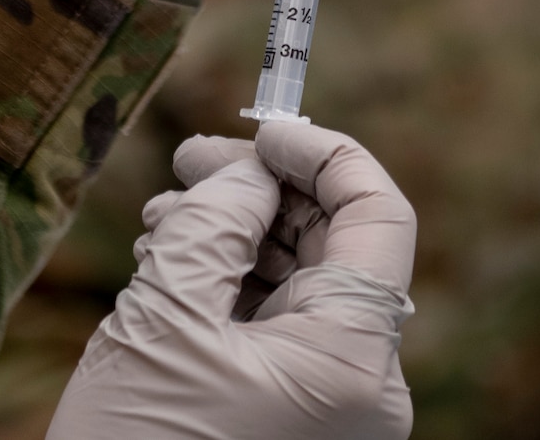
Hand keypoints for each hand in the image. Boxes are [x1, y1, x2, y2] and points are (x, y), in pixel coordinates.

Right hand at [47, 122, 417, 439]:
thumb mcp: (165, 317)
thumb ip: (213, 224)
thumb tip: (247, 172)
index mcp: (354, 359)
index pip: (378, 215)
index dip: (323, 154)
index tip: (259, 129)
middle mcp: (362, 385)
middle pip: (337, 245)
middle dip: (264, 192)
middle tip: (188, 161)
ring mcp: (330, 406)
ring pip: (301, 282)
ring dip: (237, 234)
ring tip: (161, 218)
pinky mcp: (294, 417)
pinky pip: (278, 327)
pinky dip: (231, 283)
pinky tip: (170, 262)